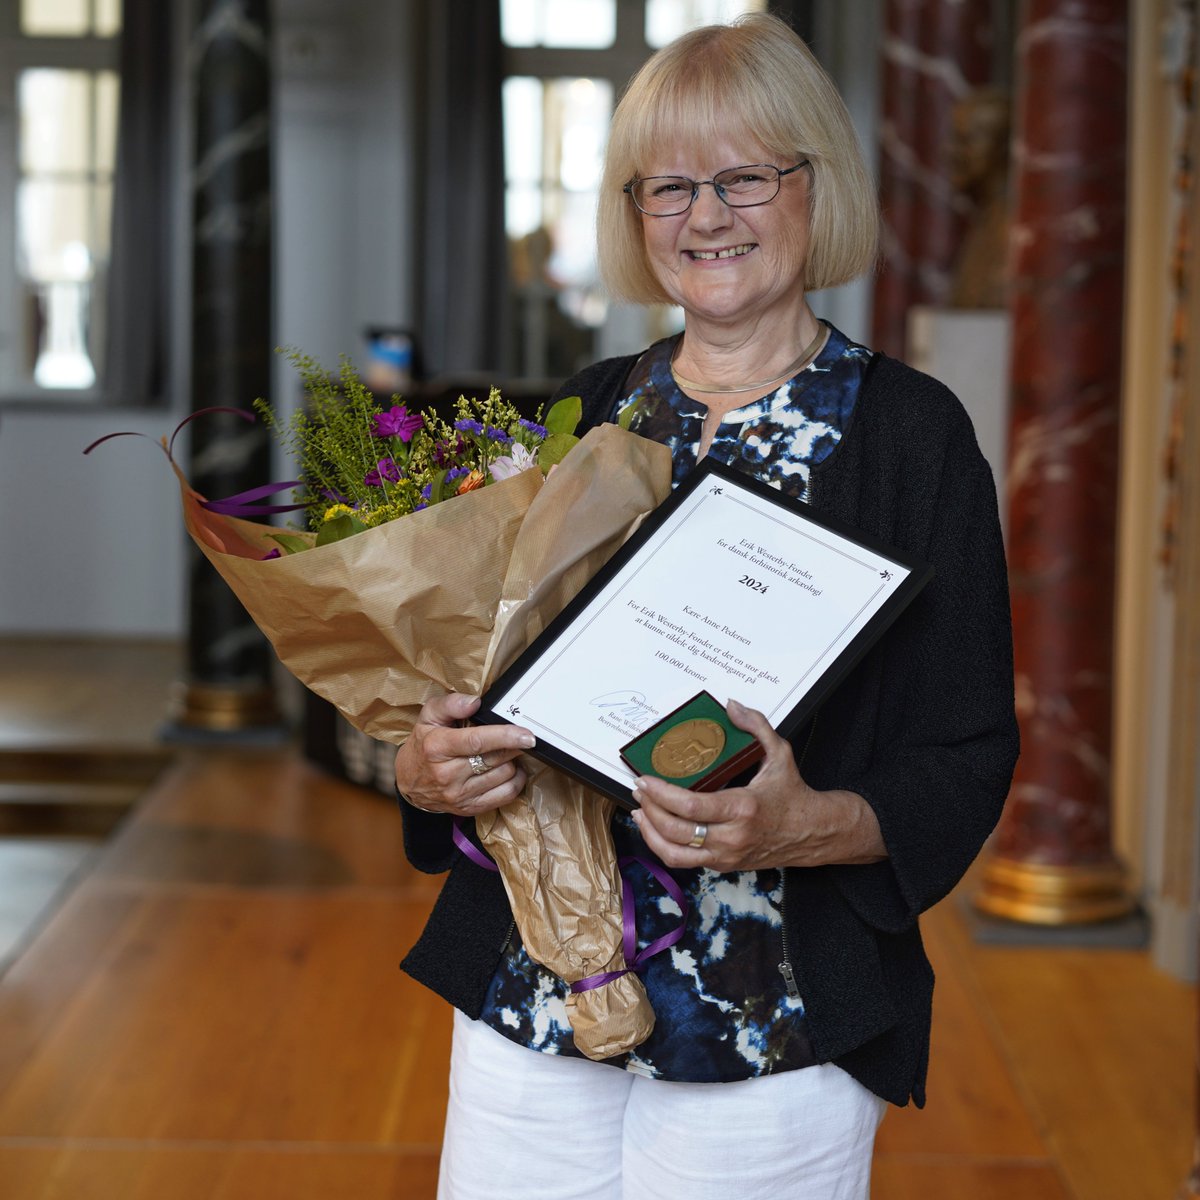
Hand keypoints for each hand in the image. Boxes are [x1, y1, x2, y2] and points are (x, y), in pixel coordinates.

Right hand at [394, 692, 534, 815]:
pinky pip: (505, 796)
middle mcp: (447, 774)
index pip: (477, 742)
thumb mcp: (429, 717)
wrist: (409, 782)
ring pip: (504, 776)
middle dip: (514, 747)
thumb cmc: (423, 744)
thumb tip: (475, 702)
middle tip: (520, 739)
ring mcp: (458, 795)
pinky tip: (509, 771)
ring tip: (507, 753)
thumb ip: (451, 704)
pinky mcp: (469, 808)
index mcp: (437, 747)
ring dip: (513, 762)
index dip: (506, 737)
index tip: (528, 735)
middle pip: (496, 759)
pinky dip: (515, 781)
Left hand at [630, 698, 885, 871]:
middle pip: (677, 831)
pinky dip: (663, 846)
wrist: (812, 833)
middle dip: (650, 809)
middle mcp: (733, 836)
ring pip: (675, 854)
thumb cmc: (793, 793)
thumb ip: (756, 726)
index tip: (645, 780)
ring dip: (650, 833)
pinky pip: (684, 862)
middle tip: (640, 790)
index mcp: (744, 808)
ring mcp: (727, 855)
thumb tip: (731, 705)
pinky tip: (654, 829)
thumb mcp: (780, 753)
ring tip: (640, 811)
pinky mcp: (723, 865)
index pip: (691, 807)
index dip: (661, 794)